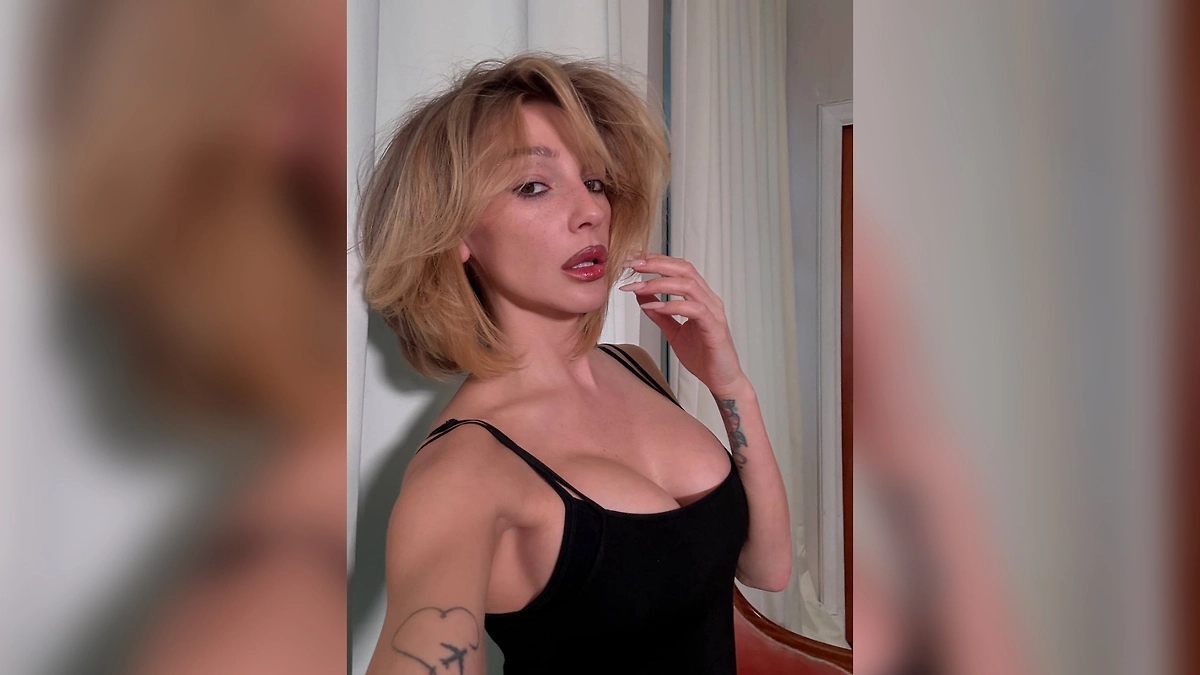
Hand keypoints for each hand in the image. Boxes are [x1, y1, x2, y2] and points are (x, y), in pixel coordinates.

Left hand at [618, 254, 747, 394]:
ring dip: (659, 283)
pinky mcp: (714, 328)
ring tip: (638, 287)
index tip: (634, 259)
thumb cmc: (702, 356)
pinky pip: (694, 310)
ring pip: (688, 285)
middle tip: (632, 265)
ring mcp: (713, 313)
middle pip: (684, 269)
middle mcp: (709, 300)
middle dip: (656, 264)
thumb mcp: (673, 332)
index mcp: (701, 298)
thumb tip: (641, 295)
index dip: (657, 260)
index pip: (680, 268)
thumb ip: (659, 314)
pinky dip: (672, 306)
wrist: (722, 380)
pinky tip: (654, 308)